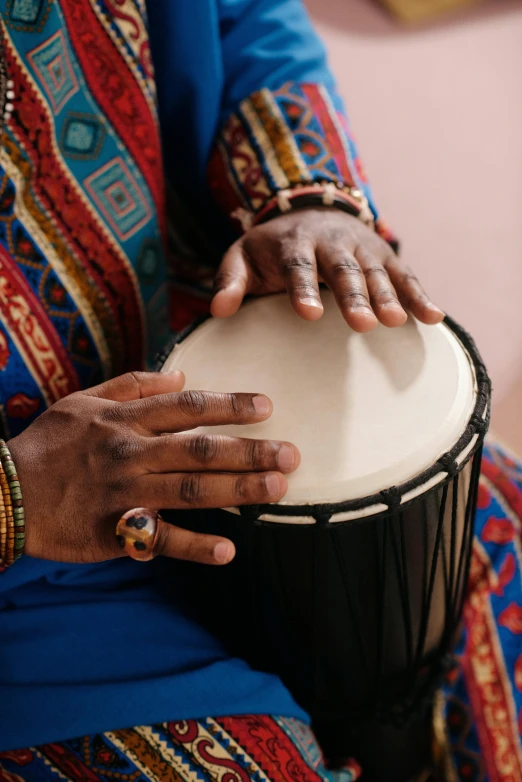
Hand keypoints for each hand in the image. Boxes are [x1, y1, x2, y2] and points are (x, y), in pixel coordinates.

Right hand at [9, 372, 298, 565]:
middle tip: (291, 454)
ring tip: (276, 489)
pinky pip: (159, 540)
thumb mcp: (84, 401)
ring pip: (189, 490)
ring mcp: (123, 492)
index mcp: (124, 419)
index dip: (229, 405)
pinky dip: (194, 546)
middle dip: (248, 450)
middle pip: (198, 449)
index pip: (187, 406)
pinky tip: (228, 550)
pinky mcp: (113, 531)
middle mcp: (129, 452)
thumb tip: (181, 374)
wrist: (4, 493)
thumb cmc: (48, 444)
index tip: (267, 405)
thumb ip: (133, 385)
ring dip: (236, 490)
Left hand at [211, 209, 443, 331]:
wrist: (309, 212)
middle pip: (345, 270)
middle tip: (363, 324)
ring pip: (378, 272)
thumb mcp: (243, 257)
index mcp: (295, 244)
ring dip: (389, 296)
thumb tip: (217, 311)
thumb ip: (229, 281)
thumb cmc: (271, 249)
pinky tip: (434, 318)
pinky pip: (405, 276)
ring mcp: (363, 248)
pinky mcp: (385, 257)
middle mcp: (333, 243)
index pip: (299, 266)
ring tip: (396, 322)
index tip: (309, 314)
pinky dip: (420, 296)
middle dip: (354, 296)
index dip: (304, 289)